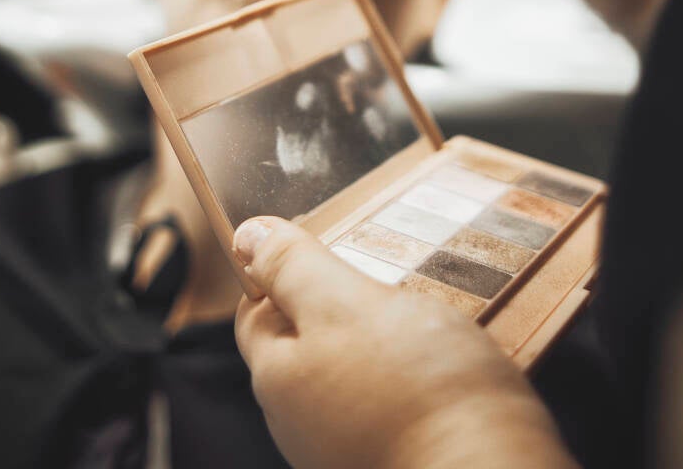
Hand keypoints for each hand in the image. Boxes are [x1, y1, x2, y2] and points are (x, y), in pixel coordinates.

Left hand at [234, 217, 575, 468]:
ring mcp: (343, 448)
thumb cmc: (420, 389)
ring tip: (418, 319)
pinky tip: (436, 364)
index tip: (326, 243)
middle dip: (334, 302)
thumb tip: (246, 236)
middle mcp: (300, 424)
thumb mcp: (347, 304)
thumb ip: (295, 268)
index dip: (282, 267)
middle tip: (381, 276)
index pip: (256, 309)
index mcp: (278, 380)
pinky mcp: (389, 456)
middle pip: (302, 342)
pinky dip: (401, 376)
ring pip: (346, 370)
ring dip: (374, 337)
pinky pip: (382, 402)